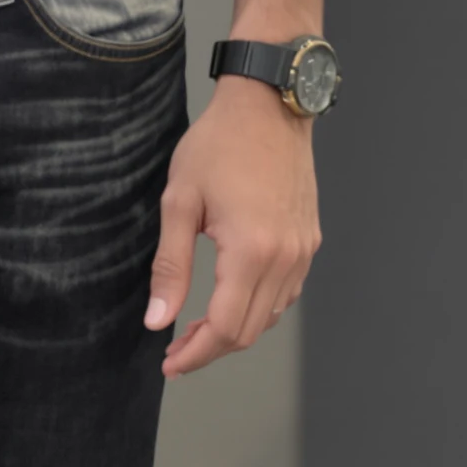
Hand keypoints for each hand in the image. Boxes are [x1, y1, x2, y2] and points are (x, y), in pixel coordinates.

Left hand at [145, 74, 320, 374]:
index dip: (194, 353)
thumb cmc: (218, 143)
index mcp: (252, 251)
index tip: (168, 363)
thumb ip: (170, 266)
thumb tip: (158, 321)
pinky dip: (258, 306)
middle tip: (175, 348)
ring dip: (234, 329)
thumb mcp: (180, 200)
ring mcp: (302, 251)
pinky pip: (285, 292)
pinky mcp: (309, 240)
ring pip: (269, 315)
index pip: (224, 328)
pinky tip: (232, 296)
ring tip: (196, 326)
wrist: (267, 104)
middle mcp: (285, 258)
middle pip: (248, 330)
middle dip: (210, 348)